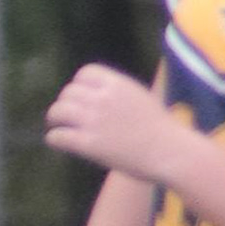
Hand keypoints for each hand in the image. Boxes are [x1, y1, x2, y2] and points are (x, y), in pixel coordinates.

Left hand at [42, 62, 181, 189]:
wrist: (169, 152)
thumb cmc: (162, 129)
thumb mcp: (141, 97)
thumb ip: (120, 92)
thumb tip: (104, 93)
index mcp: (117, 84)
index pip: (85, 73)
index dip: (79, 85)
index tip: (79, 96)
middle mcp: (102, 99)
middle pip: (68, 92)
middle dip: (66, 102)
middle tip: (66, 114)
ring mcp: (93, 121)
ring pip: (58, 112)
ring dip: (55, 118)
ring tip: (57, 125)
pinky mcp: (89, 144)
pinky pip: (58, 136)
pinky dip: (55, 138)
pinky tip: (58, 142)